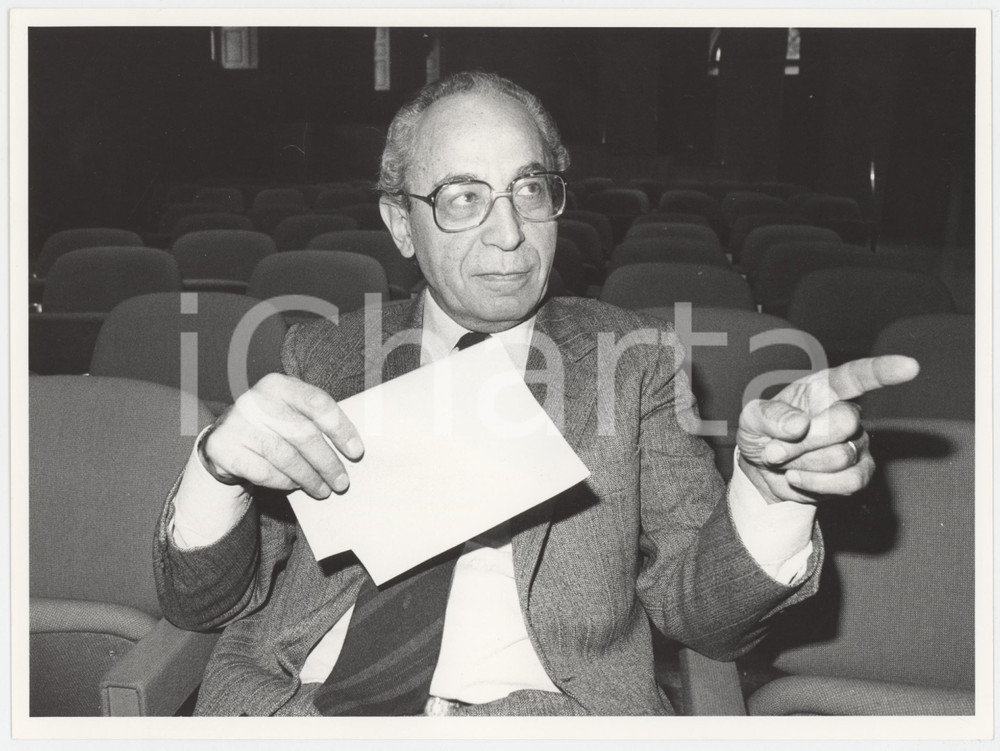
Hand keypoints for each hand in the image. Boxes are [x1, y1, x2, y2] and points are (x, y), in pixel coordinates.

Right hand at [201, 373, 362, 498]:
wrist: (227, 439)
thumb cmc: (272, 427)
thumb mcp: (291, 413)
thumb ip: (316, 422)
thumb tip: (352, 450)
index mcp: (279, 385)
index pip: (318, 404)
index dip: (341, 428)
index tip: (356, 452)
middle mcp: (257, 400)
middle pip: (303, 434)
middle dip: (327, 462)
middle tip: (342, 482)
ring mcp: (238, 423)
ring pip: (285, 456)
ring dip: (309, 477)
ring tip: (323, 490)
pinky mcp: (225, 448)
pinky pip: (264, 471)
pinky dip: (284, 482)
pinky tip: (296, 486)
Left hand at [737, 355, 919, 503]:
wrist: (762, 471)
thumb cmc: (762, 434)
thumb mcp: (751, 419)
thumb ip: (769, 416)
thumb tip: (798, 424)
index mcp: (824, 388)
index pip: (858, 376)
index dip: (884, 371)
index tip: (910, 366)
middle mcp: (847, 413)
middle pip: (843, 423)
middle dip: (802, 441)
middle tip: (775, 449)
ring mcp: (858, 443)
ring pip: (842, 456)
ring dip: (803, 464)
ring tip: (786, 462)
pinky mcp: (860, 473)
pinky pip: (850, 482)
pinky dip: (816, 484)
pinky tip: (797, 478)